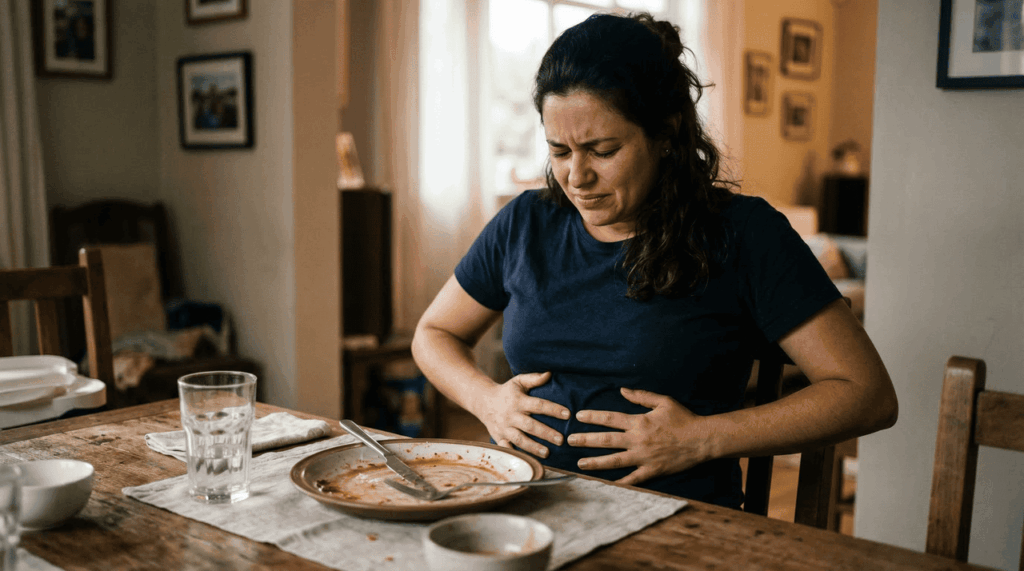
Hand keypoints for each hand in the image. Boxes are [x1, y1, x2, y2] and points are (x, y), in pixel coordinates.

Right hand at [476, 372, 569, 457]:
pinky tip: (527, 460)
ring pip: (519, 439)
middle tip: (561, 440)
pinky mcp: (499, 437)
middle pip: (530, 425)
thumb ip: (534, 378)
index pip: (538, 405)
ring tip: (548, 453)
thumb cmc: (507, 392)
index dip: (553, 409)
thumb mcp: (518, 381)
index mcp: (518, 401)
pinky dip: (515, 454)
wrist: (483, 401)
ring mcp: (504, 428)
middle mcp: (511, 415)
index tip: (568, 414)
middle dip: (546, 433)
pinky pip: (507, 448)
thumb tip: (550, 373)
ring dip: (533, 447)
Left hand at [566, 387, 711, 485]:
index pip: (610, 419)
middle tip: (569, 441)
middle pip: (606, 440)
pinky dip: (620, 482)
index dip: (592, 417)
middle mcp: (638, 440)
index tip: (578, 417)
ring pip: (614, 461)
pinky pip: (633, 478)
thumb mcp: (663, 401)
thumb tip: (622, 391)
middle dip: (585, 440)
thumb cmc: (683, 418)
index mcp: (639, 422)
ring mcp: (644, 457)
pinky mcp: (652, 470)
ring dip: (595, 463)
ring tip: (580, 464)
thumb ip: (641, 396)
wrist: (702, 440)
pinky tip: (606, 484)